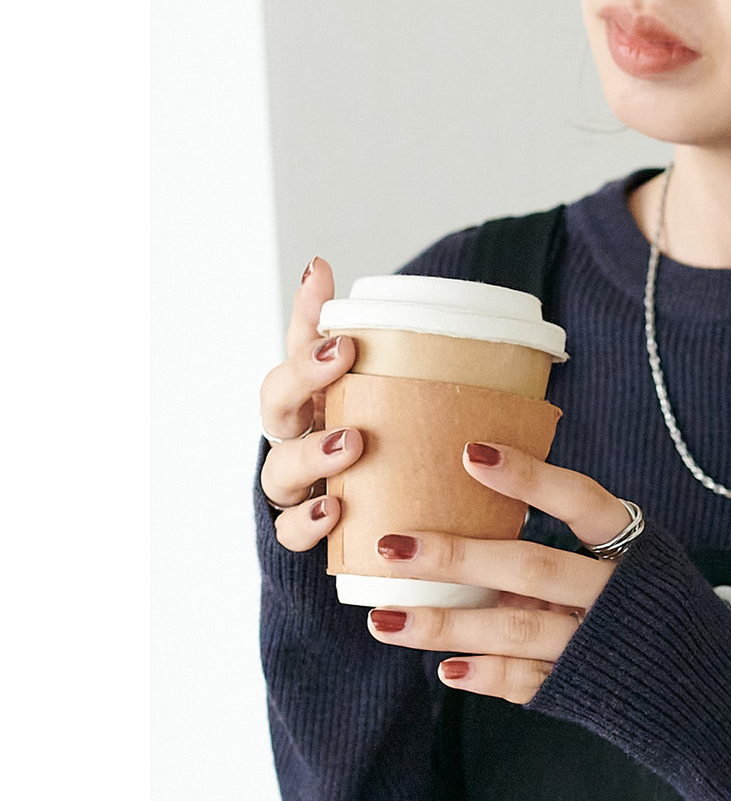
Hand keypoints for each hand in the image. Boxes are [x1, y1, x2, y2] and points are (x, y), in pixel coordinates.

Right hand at [258, 258, 363, 550]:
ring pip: (280, 466)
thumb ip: (378, 348)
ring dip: (313, 452)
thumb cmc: (377, 448)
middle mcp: (294, 436)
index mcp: (312, 398)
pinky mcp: (300, 530)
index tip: (343, 303)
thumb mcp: (384, 398)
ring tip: (352, 442)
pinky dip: (307, 521)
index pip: (296, 351)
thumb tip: (334, 270)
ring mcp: (294, 484)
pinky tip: (334, 510)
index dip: (309, 322)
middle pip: (276, 401)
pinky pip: (291, 529)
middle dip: (304, 376)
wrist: (374, 526)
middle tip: (344, 356)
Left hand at [363, 440, 638, 704]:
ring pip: (518, 630)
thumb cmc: (652, 612)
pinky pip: (530, 681)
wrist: (708, 692)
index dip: (533, 479)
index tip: (471, 454)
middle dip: (459, 557)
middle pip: (535, 569)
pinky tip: (447, 670)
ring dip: (448, 625)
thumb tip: (473, 511)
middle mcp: (620, 597)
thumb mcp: (635, 567)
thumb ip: (570, 549)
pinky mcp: (585, 688)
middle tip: (392, 547)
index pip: (584, 504)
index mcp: (636, 552)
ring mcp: (601, 645)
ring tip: (386, 621)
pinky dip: (488, 676)